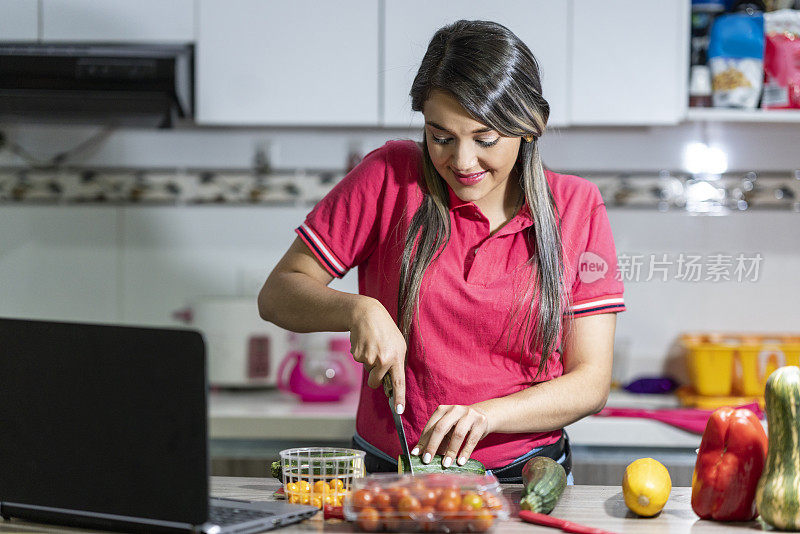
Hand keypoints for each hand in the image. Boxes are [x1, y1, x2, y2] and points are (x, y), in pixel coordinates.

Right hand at [349, 297, 406, 412]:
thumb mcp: (398, 344)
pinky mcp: (357, 355)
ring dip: (370, 362)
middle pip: (376, 382)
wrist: (367, 315)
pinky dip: (362, 355)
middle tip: (378, 361)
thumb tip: (390, 382)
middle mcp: (382, 360)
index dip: (399, 398)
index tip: (399, 411)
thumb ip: (396, 363)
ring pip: (368, 371)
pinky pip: (360, 362)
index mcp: (396, 358)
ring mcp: (369, 358)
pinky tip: (366, 343)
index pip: (398, 383)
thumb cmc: (386, 331)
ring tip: (373, 345)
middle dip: (375, 378)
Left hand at [411, 404, 490, 466]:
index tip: (416, 454)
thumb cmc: (461, 424)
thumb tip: (422, 455)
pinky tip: (460, 462)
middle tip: (427, 460)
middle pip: (441, 428)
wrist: (484, 415)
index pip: (431, 426)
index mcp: (443, 410)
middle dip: (432, 445)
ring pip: (457, 434)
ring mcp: (469, 414)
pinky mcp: (480, 422)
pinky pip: (472, 439)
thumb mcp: (448, 429)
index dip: (423, 441)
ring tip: (446, 464)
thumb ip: (437, 439)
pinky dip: (465, 452)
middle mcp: (455, 409)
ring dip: (450, 451)